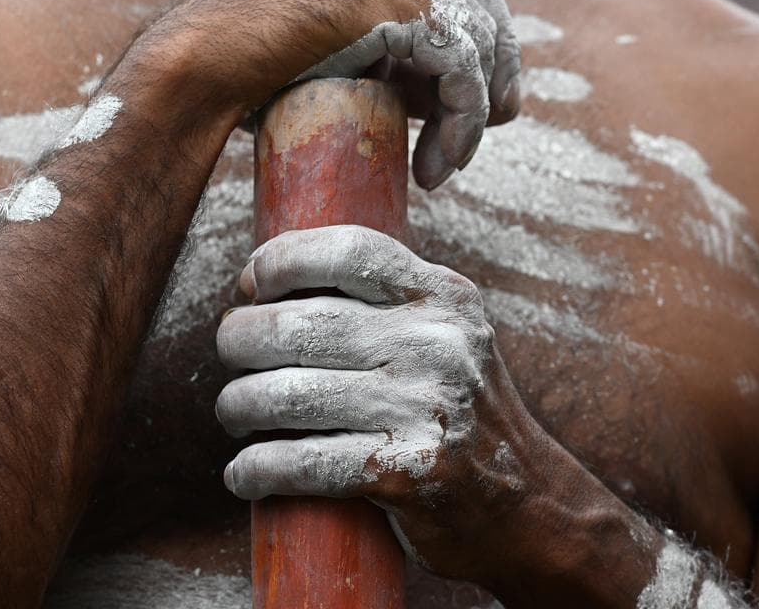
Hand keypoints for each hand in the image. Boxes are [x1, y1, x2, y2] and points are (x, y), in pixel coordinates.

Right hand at [129, 0, 520, 189]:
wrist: (198, 63)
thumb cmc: (242, 62)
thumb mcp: (324, 29)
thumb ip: (374, 32)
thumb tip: (426, 80)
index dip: (479, 37)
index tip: (476, 97)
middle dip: (493, 68)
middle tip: (485, 129)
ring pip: (476, 38)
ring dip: (471, 112)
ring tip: (444, 165)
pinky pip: (460, 67)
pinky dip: (461, 120)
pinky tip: (437, 162)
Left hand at [214, 225, 548, 582]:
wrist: (527, 507)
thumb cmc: (458, 412)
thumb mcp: (445, 334)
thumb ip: (381, 300)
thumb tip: (268, 278)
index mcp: (443, 296)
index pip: (344, 251)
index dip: (278, 262)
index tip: (252, 287)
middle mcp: (436, 344)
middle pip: (296, 325)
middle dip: (240, 340)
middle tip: (232, 356)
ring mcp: (422, 409)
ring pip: (285, 396)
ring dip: (237, 407)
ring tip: (234, 413)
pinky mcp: (403, 473)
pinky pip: (298, 463)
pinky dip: (256, 470)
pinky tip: (244, 474)